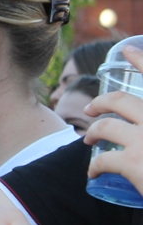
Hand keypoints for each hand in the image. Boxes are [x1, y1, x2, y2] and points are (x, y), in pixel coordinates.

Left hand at [84, 45, 142, 192]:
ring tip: (87, 139)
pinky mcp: (133, 163)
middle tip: (91, 108)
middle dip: (102, 101)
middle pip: (121, 100)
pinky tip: (92, 173)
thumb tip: (138, 133)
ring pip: (105, 126)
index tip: (128, 51)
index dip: (142, 60)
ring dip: (92, 131)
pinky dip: (93, 166)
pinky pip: (101, 160)